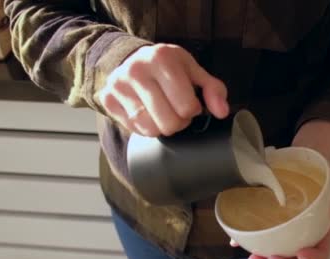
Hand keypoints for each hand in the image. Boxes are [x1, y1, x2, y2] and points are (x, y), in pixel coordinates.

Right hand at [98, 43, 228, 136]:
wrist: (129, 59)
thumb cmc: (166, 67)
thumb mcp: (192, 70)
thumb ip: (212, 89)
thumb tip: (222, 112)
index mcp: (162, 58)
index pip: (187, 107)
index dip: (192, 110)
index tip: (189, 102)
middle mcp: (137, 70)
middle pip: (169, 122)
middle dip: (178, 122)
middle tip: (175, 110)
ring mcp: (119, 86)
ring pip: (151, 129)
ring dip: (162, 127)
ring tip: (162, 112)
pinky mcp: (107, 99)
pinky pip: (134, 129)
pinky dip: (145, 128)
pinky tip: (147, 113)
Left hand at [231, 120, 329, 258]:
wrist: (310, 152)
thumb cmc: (328, 171)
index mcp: (322, 229)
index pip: (320, 252)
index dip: (312, 258)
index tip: (302, 254)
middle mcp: (302, 233)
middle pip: (294, 258)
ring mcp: (284, 226)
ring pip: (274, 249)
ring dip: (263, 258)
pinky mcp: (269, 216)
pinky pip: (258, 231)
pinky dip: (246, 240)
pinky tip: (236, 242)